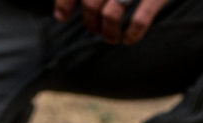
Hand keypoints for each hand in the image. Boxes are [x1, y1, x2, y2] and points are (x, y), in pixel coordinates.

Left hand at [53, 0, 169, 44]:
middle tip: (96, 31)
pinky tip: (129, 39)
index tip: (62, 17)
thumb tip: (61, 11)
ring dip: (108, 33)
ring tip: (112, 39)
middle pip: (92, 4)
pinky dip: (133, 33)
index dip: (64, 2)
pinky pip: (140, 20)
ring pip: (111, 14)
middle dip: (91, 23)